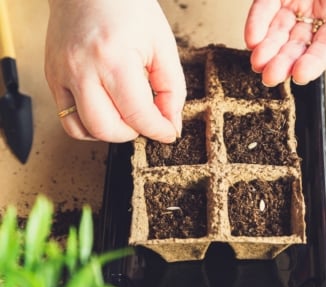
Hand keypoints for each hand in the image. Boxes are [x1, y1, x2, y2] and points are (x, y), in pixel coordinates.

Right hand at [45, 0, 185, 142]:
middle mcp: (81, 69)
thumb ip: (172, 88)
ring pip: (82, 130)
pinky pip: (66, 118)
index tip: (168, 133)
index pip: (138, 114)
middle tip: (145, 120)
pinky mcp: (52, 77)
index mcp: (113, 58)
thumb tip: (170, 123)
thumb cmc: (125, 6)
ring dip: (109, 132)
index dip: (159, 130)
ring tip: (124, 116)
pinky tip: (105, 112)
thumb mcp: (161, 44)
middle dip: (133, 133)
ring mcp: (61, 74)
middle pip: (106, 128)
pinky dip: (88, 125)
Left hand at [244, 0, 325, 85]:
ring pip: (278, 32)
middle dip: (283, 61)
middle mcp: (316, 14)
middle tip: (271, 76)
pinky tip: (252, 39)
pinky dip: (258, 23)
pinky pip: (264, 7)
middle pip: (298, 44)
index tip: (301, 75)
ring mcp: (295, 2)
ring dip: (267, 49)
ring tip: (258, 63)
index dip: (314, 61)